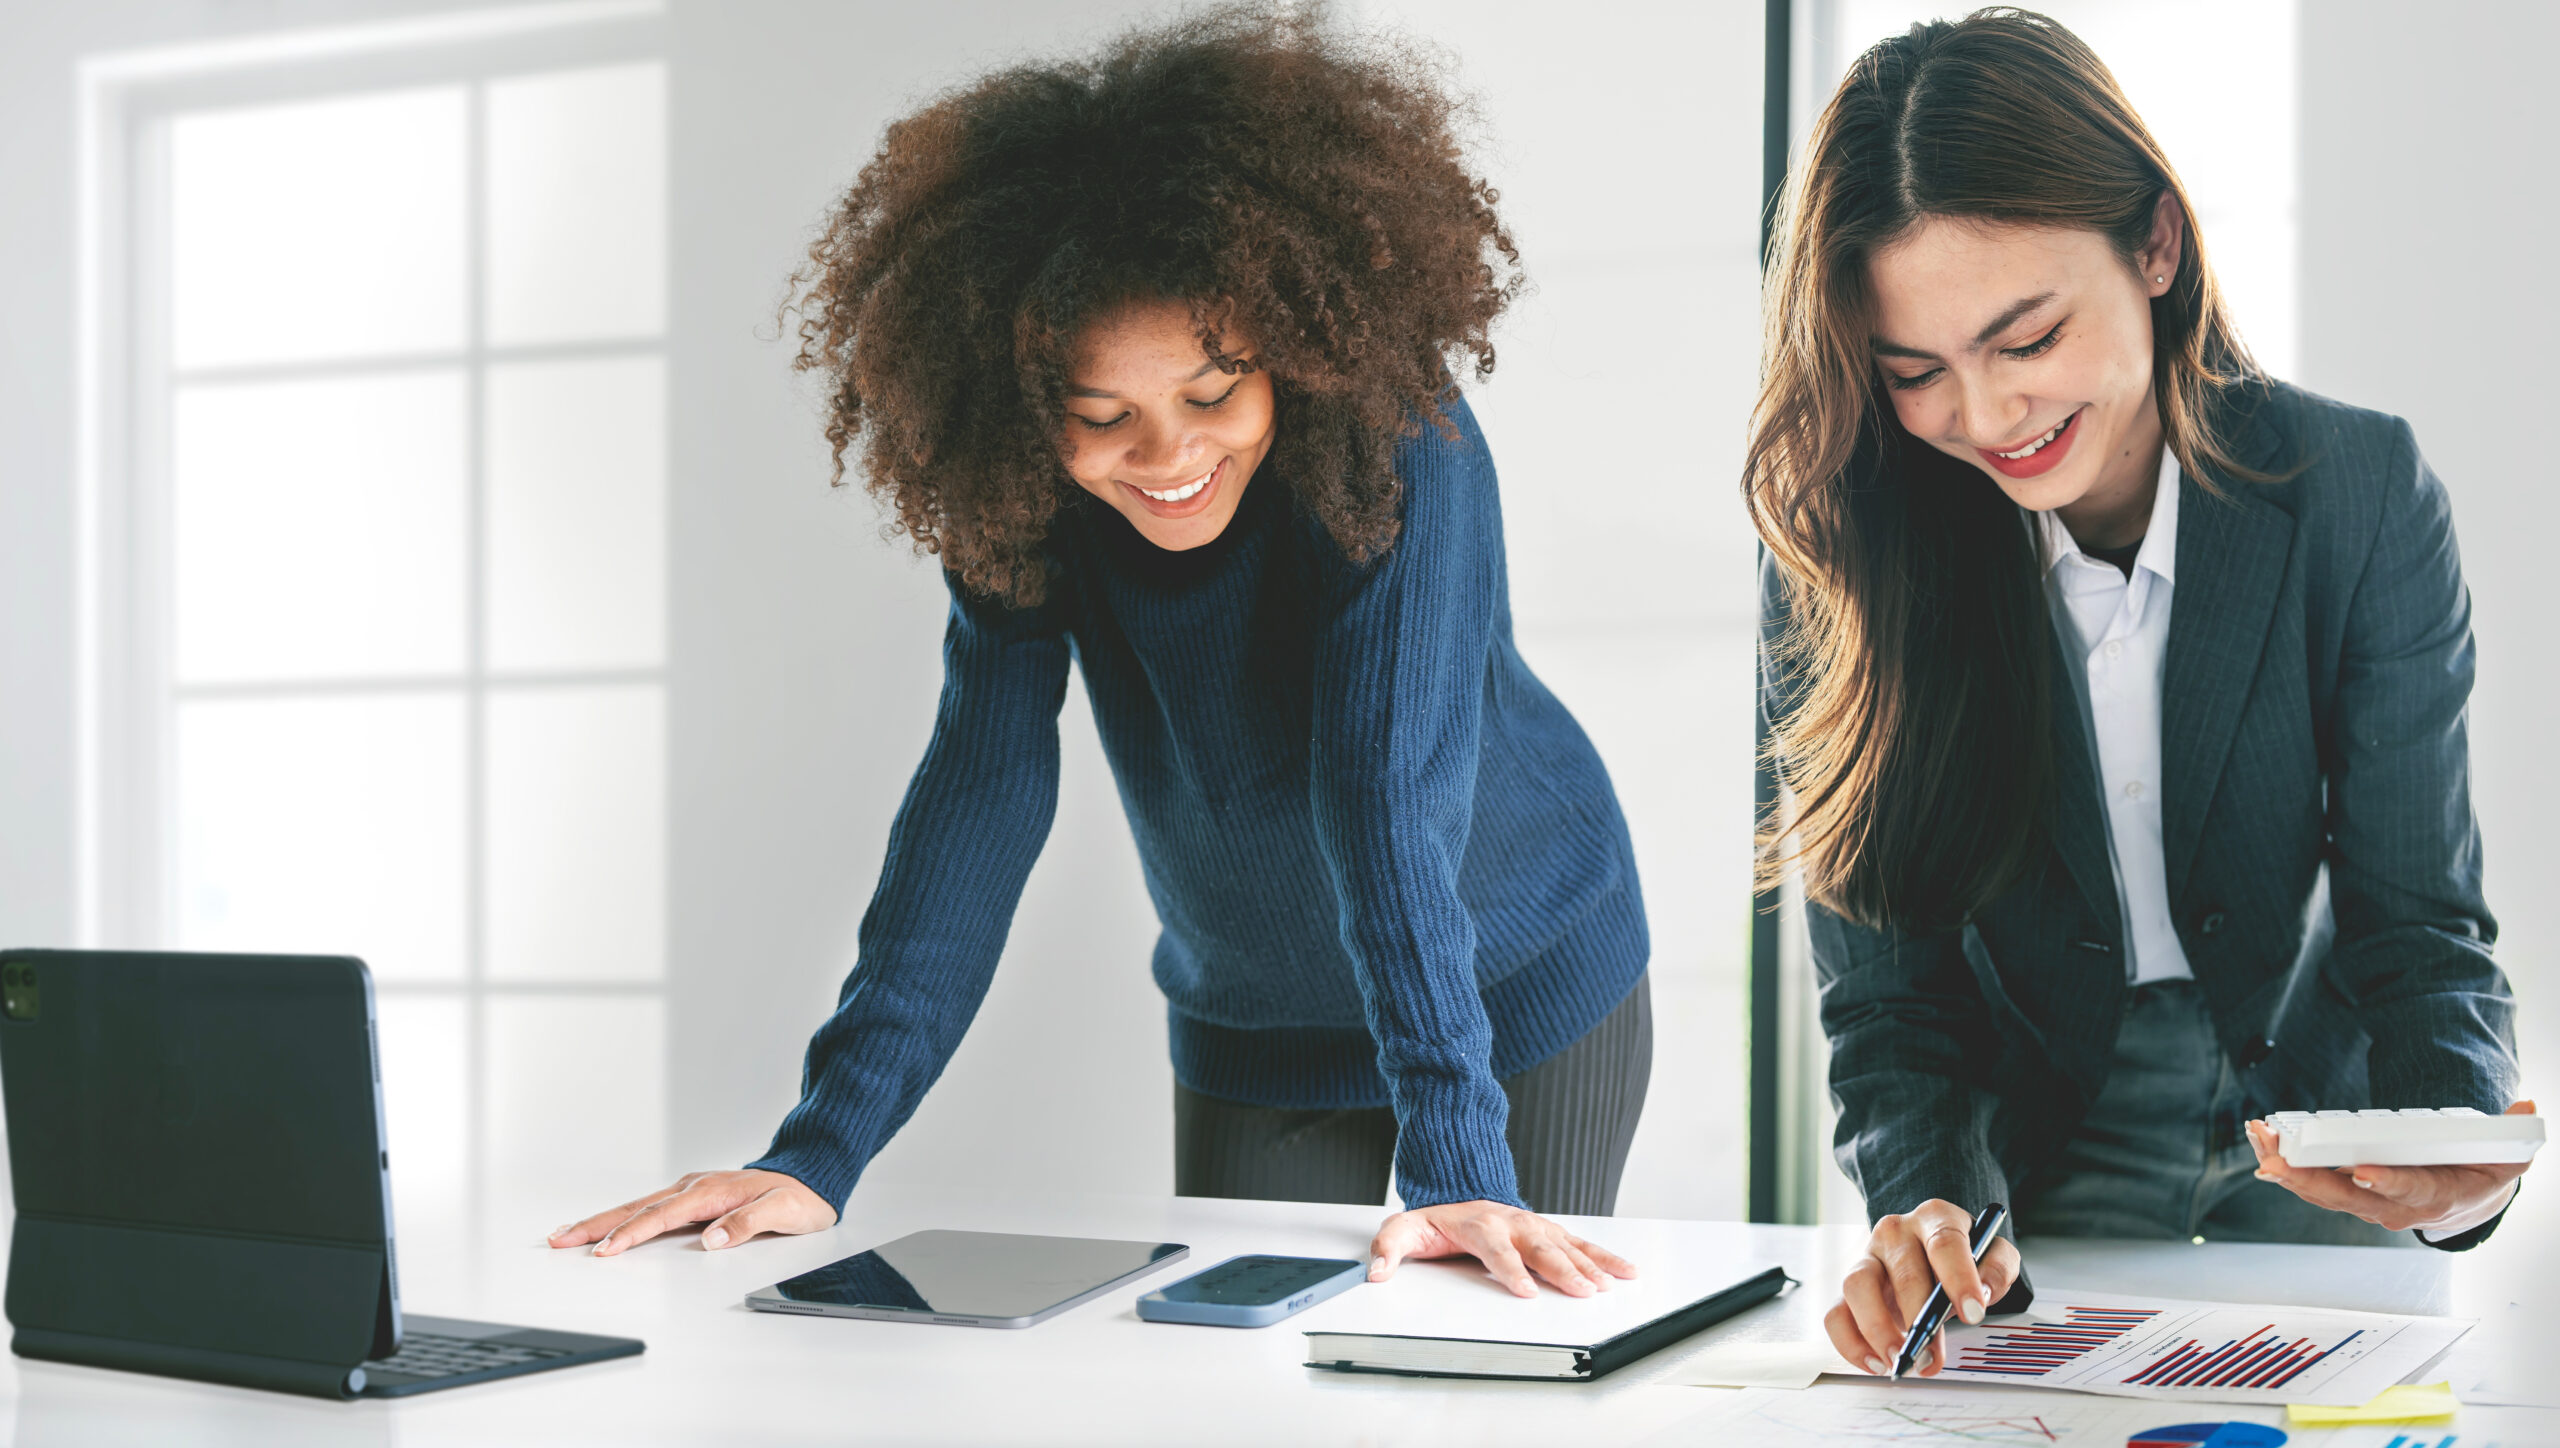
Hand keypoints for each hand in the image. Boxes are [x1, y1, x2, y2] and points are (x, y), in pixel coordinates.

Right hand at [548, 1169, 836, 1256]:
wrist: (812, 1177)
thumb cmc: (799, 1197)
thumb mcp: (783, 1213)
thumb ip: (747, 1224)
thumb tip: (713, 1239)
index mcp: (711, 1192)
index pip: (660, 1217)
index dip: (630, 1235)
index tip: (604, 1252)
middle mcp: (695, 1188)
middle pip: (636, 1208)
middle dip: (595, 1225)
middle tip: (559, 1239)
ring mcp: (691, 1191)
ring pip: (637, 1207)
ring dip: (601, 1221)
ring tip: (567, 1234)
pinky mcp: (693, 1198)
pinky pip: (649, 1209)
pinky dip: (623, 1218)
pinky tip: (606, 1227)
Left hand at [1366, 1200, 1636, 1298]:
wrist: (1458, 1189)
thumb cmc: (1434, 1219)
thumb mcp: (1402, 1230)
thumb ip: (1388, 1249)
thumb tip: (1376, 1273)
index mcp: (1478, 1224)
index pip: (1496, 1249)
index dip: (1510, 1270)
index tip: (1525, 1291)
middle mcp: (1511, 1222)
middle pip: (1539, 1247)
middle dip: (1561, 1270)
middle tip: (1580, 1292)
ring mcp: (1533, 1225)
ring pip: (1565, 1245)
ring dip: (1588, 1265)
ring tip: (1608, 1285)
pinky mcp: (1549, 1231)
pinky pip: (1581, 1243)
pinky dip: (1605, 1256)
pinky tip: (1625, 1271)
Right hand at [1825, 1199, 2020, 1377]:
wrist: (1931, 1254)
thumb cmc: (1962, 1257)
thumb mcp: (1993, 1253)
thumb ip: (1997, 1267)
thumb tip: (1981, 1292)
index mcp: (1934, 1218)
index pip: (1945, 1242)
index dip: (1959, 1278)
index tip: (1973, 1314)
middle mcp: (1895, 1232)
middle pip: (1903, 1273)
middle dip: (1919, 1320)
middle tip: (1933, 1357)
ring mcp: (1867, 1257)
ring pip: (1857, 1286)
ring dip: (1877, 1329)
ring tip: (1899, 1360)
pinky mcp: (1849, 1287)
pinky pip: (1836, 1313)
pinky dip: (1850, 1343)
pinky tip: (1876, 1364)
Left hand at [2245, 1100, 2535, 1237]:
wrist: (2467, 1200)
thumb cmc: (2482, 1173)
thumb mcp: (2508, 1158)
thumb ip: (2514, 1136)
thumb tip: (2525, 1108)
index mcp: (2435, 1197)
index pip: (2409, 1191)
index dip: (2387, 1183)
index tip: (2361, 1172)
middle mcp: (2395, 1207)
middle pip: (2347, 1196)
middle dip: (2309, 1178)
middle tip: (2278, 1161)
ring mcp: (2368, 1203)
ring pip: (2322, 1191)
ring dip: (2287, 1168)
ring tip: (2261, 1142)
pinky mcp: (2349, 1193)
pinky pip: (2313, 1184)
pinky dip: (2286, 1166)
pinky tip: (2262, 1146)